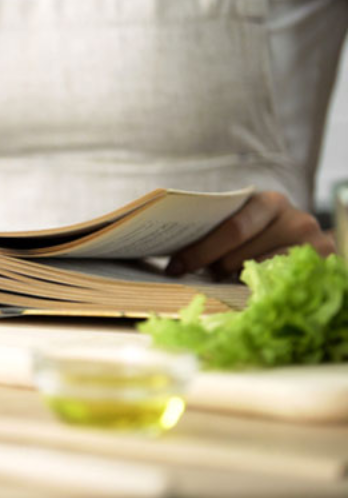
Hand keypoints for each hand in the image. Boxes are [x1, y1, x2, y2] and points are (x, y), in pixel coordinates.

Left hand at [166, 191, 335, 277]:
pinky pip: (278, 289)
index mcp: (269, 202)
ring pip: (259, 277)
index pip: (233, 229)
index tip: (174, 268)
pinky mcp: (324, 269)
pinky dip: (254, 293)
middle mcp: (297, 220)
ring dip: (231, 284)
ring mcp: (314, 246)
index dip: (199, 251)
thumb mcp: (242, 222)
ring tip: (217, 285)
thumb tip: (173, 260)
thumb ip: (215, 231)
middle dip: (212, 270)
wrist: (304, 240)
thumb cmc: (261, 232)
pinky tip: (240, 295)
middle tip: (190, 280)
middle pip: (242, 257)